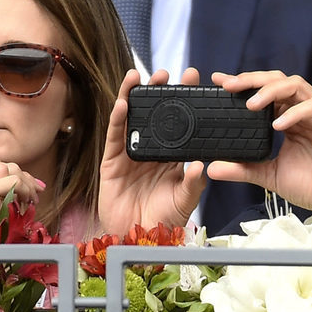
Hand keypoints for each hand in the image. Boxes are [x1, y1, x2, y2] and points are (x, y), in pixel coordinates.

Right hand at [98, 68, 207, 234]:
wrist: (140, 238)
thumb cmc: (165, 219)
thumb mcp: (185, 199)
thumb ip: (193, 182)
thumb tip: (200, 164)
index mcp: (171, 155)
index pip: (179, 122)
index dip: (184, 101)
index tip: (194, 80)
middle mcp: (151, 149)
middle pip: (154, 114)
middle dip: (158, 92)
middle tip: (166, 73)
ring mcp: (129, 154)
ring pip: (131, 119)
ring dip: (133, 97)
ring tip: (138, 76)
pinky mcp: (111, 162)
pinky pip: (114, 137)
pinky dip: (117, 120)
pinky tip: (121, 104)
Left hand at [207, 71, 311, 225]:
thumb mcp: (270, 176)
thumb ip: (243, 169)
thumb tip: (211, 168)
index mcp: (289, 118)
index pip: (265, 92)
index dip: (244, 84)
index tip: (219, 82)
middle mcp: (303, 111)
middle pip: (279, 81)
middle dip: (254, 80)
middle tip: (231, 86)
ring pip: (296, 86)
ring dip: (271, 91)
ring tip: (251, 104)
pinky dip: (295, 113)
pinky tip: (279, 125)